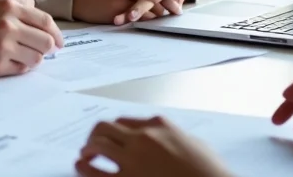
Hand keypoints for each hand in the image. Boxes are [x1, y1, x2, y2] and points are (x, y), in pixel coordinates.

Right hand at [0, 0, 63, 76]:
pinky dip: (21, 68)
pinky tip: (11, 63)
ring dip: (33, 58)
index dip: (54, 32)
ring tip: (23, 56)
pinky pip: (20, 70)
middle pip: (46, 41)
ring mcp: (3, 47)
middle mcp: (9, 26)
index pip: (45, 21)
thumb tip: (30, 14)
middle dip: (47, 47)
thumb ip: (8, 7)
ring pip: (36, 58)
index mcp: (7, 7)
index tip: (57, 40)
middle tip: (41, 50)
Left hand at [76, 116, 232, 176]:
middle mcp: (142, 138)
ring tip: (83, 157)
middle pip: (105, 128)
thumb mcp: (196, 145)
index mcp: (159, 126)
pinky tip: (81, 169)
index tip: (111, 137)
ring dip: (86, 150)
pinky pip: (95, 172)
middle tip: (91, 145)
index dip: (115, 130)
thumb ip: (176, 137)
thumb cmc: (211, 172)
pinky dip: (83, 169)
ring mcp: (133, 160)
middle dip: (95, 135)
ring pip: (96, 145)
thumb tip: (167, 138)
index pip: (125, 121)